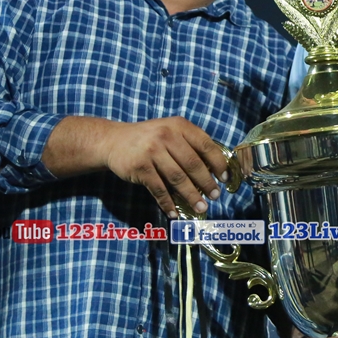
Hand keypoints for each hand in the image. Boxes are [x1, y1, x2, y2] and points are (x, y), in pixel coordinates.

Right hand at [99, 117, 230, 218]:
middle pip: (193, 164)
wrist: (113, 140)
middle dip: (207, 183)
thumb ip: (190, 144)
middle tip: (215, 196)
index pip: (205, 144)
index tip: (225, 178)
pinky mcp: (140, 167)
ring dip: (191, 196)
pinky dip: (168, 203)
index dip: (218, 163)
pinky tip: (175, 212)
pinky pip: (158, 189)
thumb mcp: (170, 131)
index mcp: (179, 126)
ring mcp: (152, 151)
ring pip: (177, 178)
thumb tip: (214, 169)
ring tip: (201, 207)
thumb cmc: (149, 138)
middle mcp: (166, 136)